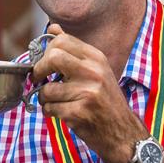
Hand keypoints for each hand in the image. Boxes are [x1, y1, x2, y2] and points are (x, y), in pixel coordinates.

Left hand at [32, 24, 147, 162]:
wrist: (124, 134)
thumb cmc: (106, 101)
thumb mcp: (95, 70)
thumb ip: (73, 50)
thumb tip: (53, 28)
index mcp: (96, 58)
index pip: (61, 40)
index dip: (45, 52)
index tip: (43, 64)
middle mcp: (94, 72)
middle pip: (52, 57)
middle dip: (39, 70)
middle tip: (39, 80)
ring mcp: (87, 93)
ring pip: (47, 89)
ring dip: (45, 99)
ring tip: (57, 103)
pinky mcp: (80, 113)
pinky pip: (50, 108)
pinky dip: (50, 113)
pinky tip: (62, 114)